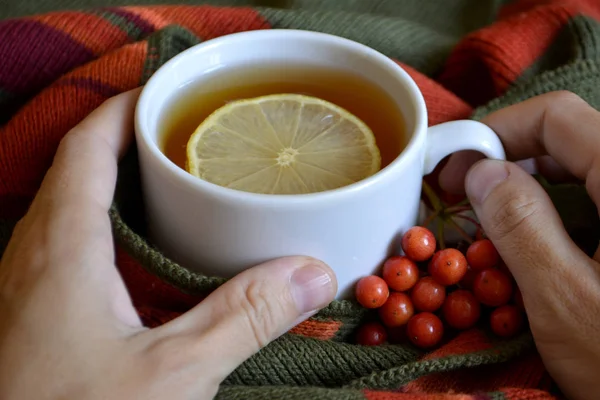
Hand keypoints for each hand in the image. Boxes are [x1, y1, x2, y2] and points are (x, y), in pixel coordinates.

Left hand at [0, 89, 336, 398]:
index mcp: (62, 247)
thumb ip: (243, 318)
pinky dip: (106, 226)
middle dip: (127, 139)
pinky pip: (67, 244)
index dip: (125, 111)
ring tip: (172, 182)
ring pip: (69, 205)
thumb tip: (311, 274)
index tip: (167, 94)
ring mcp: (29, 284)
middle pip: (77, 167)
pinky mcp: (34, 314)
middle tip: (186, 136)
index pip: (87, 147)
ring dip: (115, 182)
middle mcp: (34, 254)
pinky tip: (141, 256)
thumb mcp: (172, 375)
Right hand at [440, 91, 599, 399]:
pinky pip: (594, 201)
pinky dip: (553, 211)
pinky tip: (529, 243)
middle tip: (460, 194)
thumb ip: (521, 227)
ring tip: (486, 219)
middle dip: (506, 158)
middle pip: (568, 137)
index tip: (451, 169)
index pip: (557, 119)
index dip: (495, 132)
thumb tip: (480, 172)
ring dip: (526, 185)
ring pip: (581, 169)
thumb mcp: (567, 301)